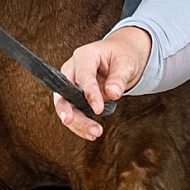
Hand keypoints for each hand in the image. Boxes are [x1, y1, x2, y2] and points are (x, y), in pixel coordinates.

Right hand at [53, 26, 152, 140]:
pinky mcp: (73, 96)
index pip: (83, 76)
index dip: (90, 94)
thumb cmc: (121, 57)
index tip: (98, 110)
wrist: (118, 57)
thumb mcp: (125, 63)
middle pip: (65, 93)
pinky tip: (91, 134)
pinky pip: (72, 112)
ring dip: (78, 123)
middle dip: (72, 112)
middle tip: (87, 127)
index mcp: (84, 55)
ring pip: (65, 106)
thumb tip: (112, 94)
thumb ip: (119, 78)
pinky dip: (79, 125)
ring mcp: (70, 83)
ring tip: (95, 133)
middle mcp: (72, 69)